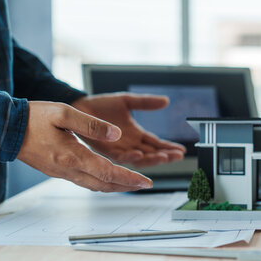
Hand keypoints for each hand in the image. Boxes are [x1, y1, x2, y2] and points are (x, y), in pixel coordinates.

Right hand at [17, 101, 152, 191]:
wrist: (4, 130)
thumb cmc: (32, 118)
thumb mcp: (63, 113)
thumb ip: (92, 124)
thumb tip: (116, 133)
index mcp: (72, 156)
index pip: (107, 172)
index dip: (129, 178)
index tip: (145, 182)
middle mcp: (68, 170)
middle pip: (104, 184)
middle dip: (126, 186)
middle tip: (145, 185)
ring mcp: (62, 173)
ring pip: (94, 186)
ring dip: (115, 186)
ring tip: (131, 183)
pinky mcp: (57, 171)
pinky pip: (84, 182)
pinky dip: (101, 182)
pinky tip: (108, 177)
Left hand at [71, 93, 185, 167]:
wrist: (79, 105)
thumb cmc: (101, 105)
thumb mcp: (127, 101)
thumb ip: (146, 102)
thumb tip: (166, 101)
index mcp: (136, 134)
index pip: (156, 144)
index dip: (169, 148)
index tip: (181, 150)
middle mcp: (129, 145)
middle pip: (151, 154)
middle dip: (165, 156)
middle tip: (177, 156)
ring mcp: (118, 149)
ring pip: (139, 159)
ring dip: (152, 159)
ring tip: (164, 156)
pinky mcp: (106, 150)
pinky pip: (120, 157)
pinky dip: (131, 157)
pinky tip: (140, 153)